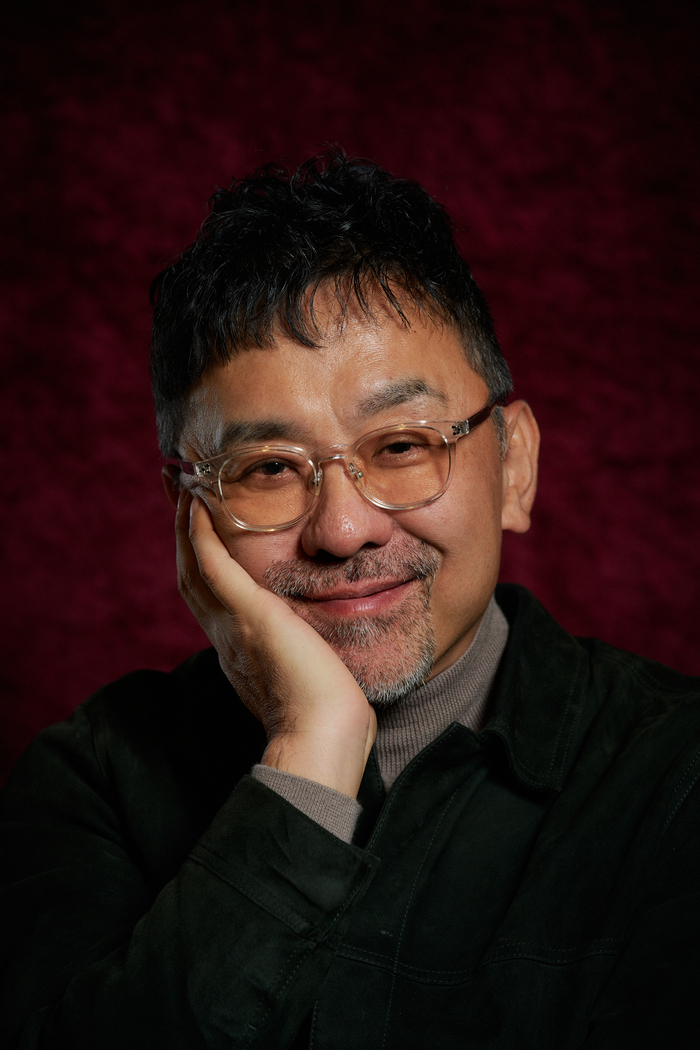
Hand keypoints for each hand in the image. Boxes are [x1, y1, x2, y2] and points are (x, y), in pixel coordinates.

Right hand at [175, 490, 375, 797]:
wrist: (324, 735)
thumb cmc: (326, 711)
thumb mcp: (306, 670)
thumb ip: (302, 649)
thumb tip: (315, 638)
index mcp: (238, 648)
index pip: (209, 594)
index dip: (197, 558)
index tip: (196, 527)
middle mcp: (225, 635)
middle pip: (190, 575)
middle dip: (181, 534)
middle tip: (176, 492)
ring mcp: (232, 626)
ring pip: (193, 567)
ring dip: (184, 526)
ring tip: (183, 489)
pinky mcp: (250, 617)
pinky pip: (215, 568)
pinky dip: (201, 537)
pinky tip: (197, 507)